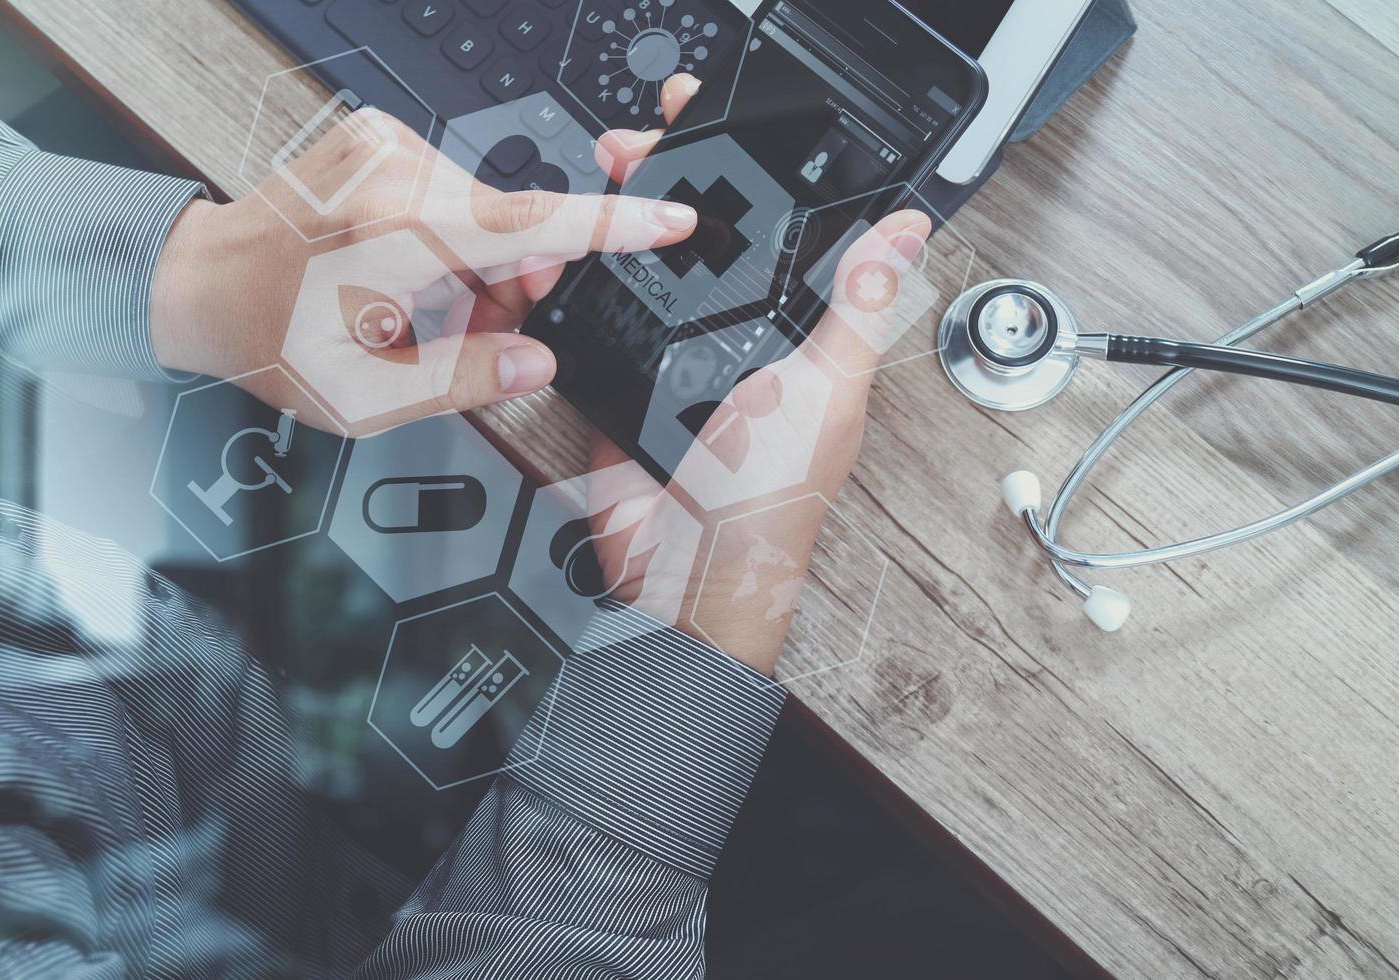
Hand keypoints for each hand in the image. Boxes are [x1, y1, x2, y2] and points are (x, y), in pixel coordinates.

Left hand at [150, 104, 696, 432]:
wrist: (200, 284)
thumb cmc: (268, 338)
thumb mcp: (365, 394)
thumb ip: (464, 380)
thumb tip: (535, 363)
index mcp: (393, 232)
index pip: (533, 224)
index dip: (612, 224)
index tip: (669, 218)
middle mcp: (393, 172)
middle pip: (513, 226)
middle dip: (513, 286)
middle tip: (468, 334)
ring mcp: (385, 147)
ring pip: (486, 214)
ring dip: (478, 268)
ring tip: (420, 311)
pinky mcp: (380, 140)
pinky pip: (453, 193)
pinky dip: (450, 240)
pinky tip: (408, 274)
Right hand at [585, 74, 931, 674]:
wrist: (680, 570)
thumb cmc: (768, 502)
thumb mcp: (822, 395)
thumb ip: (854, 311)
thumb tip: (905, 237)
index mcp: (796, 330)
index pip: (780, 230)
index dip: (756, 172)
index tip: (722, 121)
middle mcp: (736, 334)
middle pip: (701, 235)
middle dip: (668, 180)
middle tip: (635, 144)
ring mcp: (675, 354)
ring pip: (647, 265)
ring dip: (619, 219)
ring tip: (599, 178)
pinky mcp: (623, 375)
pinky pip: (599, 317)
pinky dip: (578, 283)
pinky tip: (567, 251)